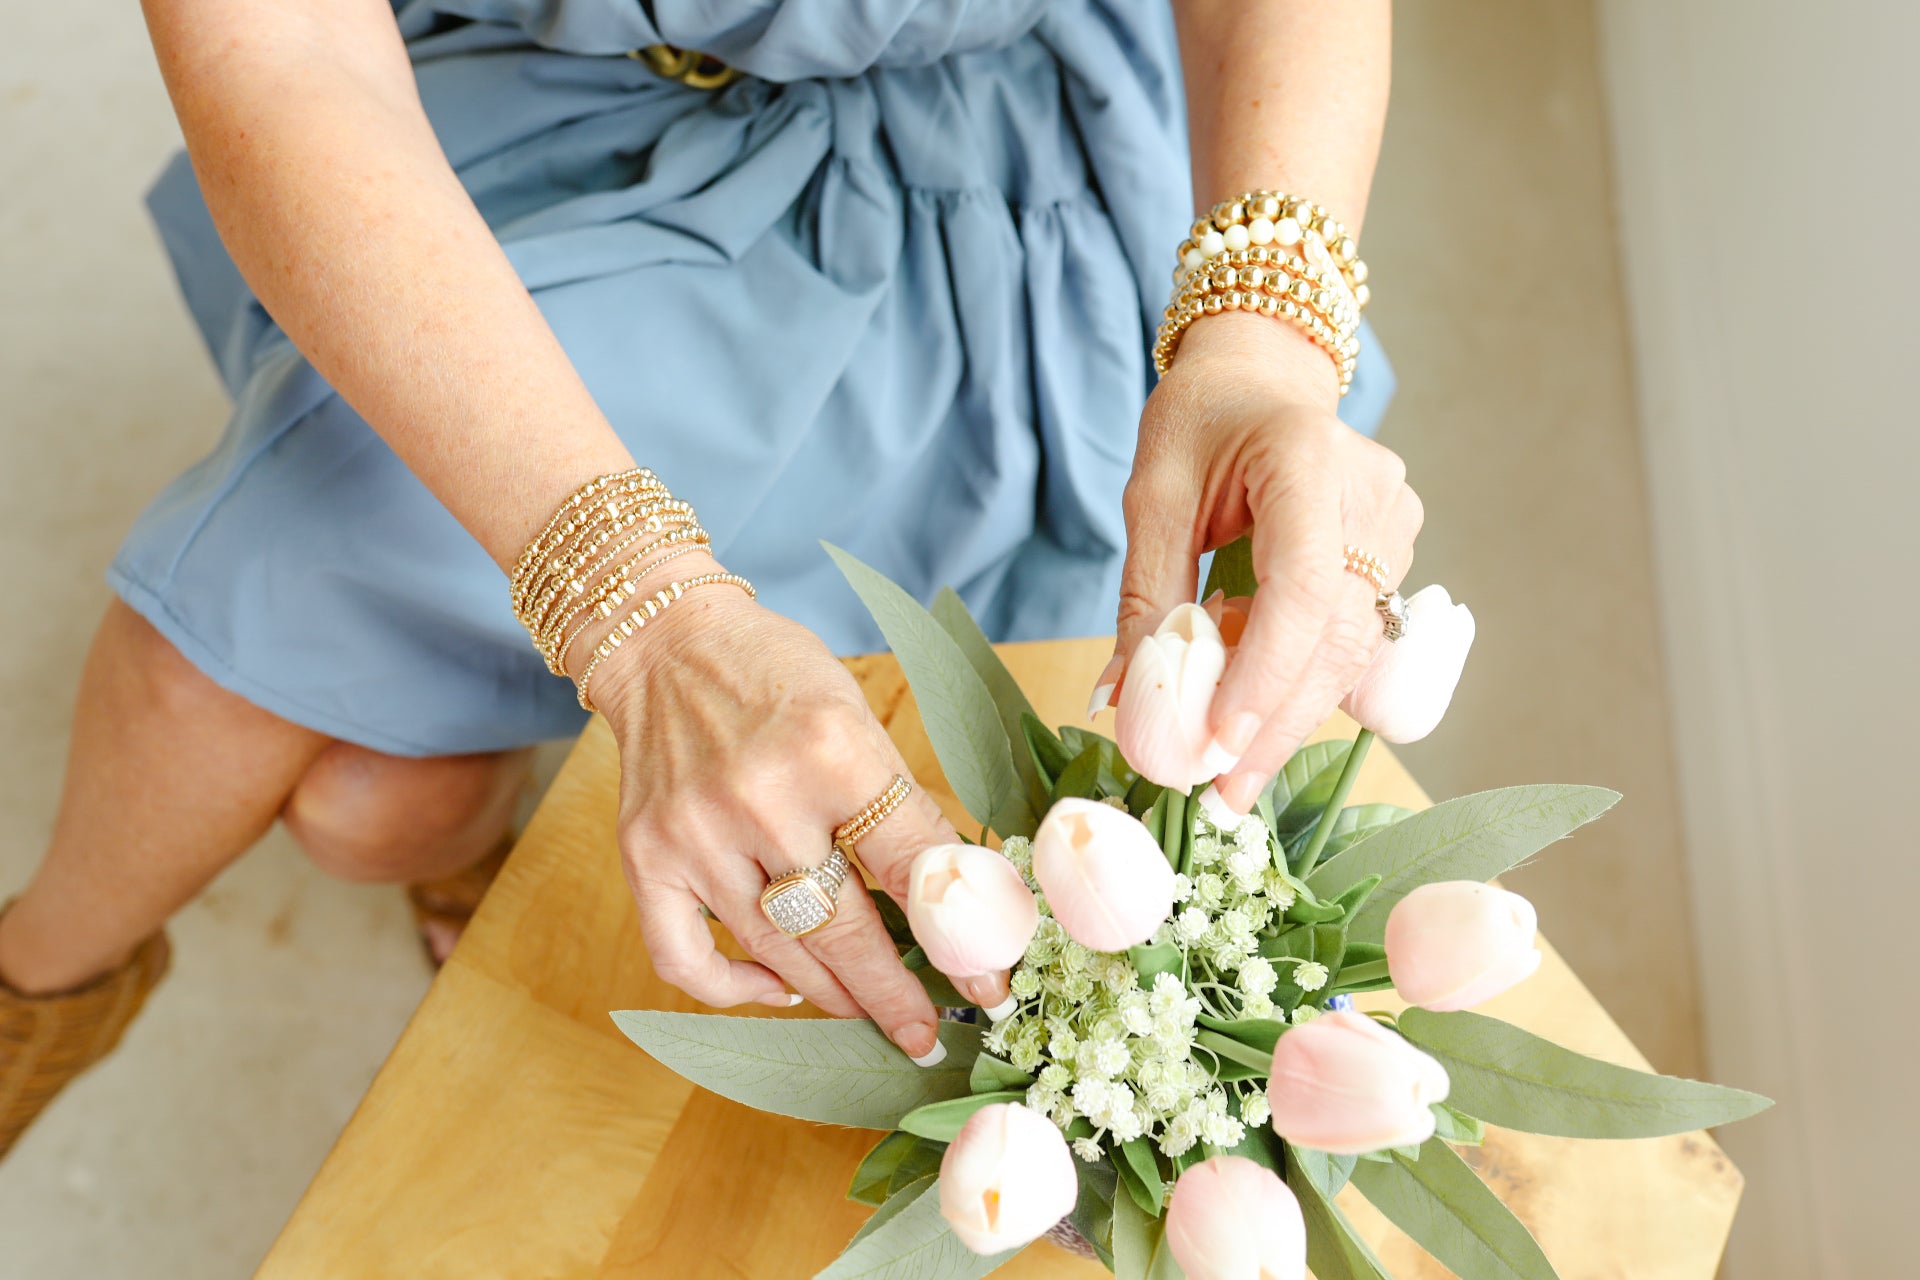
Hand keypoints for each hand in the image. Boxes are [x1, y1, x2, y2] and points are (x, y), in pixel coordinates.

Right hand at [581, 552, 1008, 1061]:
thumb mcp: (860, 722)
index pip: (910, 868)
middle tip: (926, 1036)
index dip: (957, 939)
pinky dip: (736, 990)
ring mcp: (695, 834)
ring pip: (777, 953)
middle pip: (844, 929)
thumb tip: (954, 904)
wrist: (669, 644)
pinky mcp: (644, 857)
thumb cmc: (780, 676)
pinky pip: (687, 961)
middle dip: (894, 995)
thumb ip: (898, 811)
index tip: (988, 986)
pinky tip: (780, 988)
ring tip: (870, 1012)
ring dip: (834, 994)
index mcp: (833, 752)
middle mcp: (761, 797)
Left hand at [1110, 311, 1422, 812]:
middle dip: (1275, 723)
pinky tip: (1255, 716)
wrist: (1262, 379)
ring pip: (1352, 650)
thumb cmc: (1200, 424)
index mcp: (1307, 457)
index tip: (1220, 744)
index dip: (1265, 674)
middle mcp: (1372, 493)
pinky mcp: (1398, 556)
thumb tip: (1122, 700)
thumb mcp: (1153, 494)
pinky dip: (1302, 683)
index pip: (1303, 585)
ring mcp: (1397, 526)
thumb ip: (1145, 594)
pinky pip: (1355, 639)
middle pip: (1336, 635)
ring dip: (1289, 716)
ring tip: (1230, 774)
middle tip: (1219, 796)